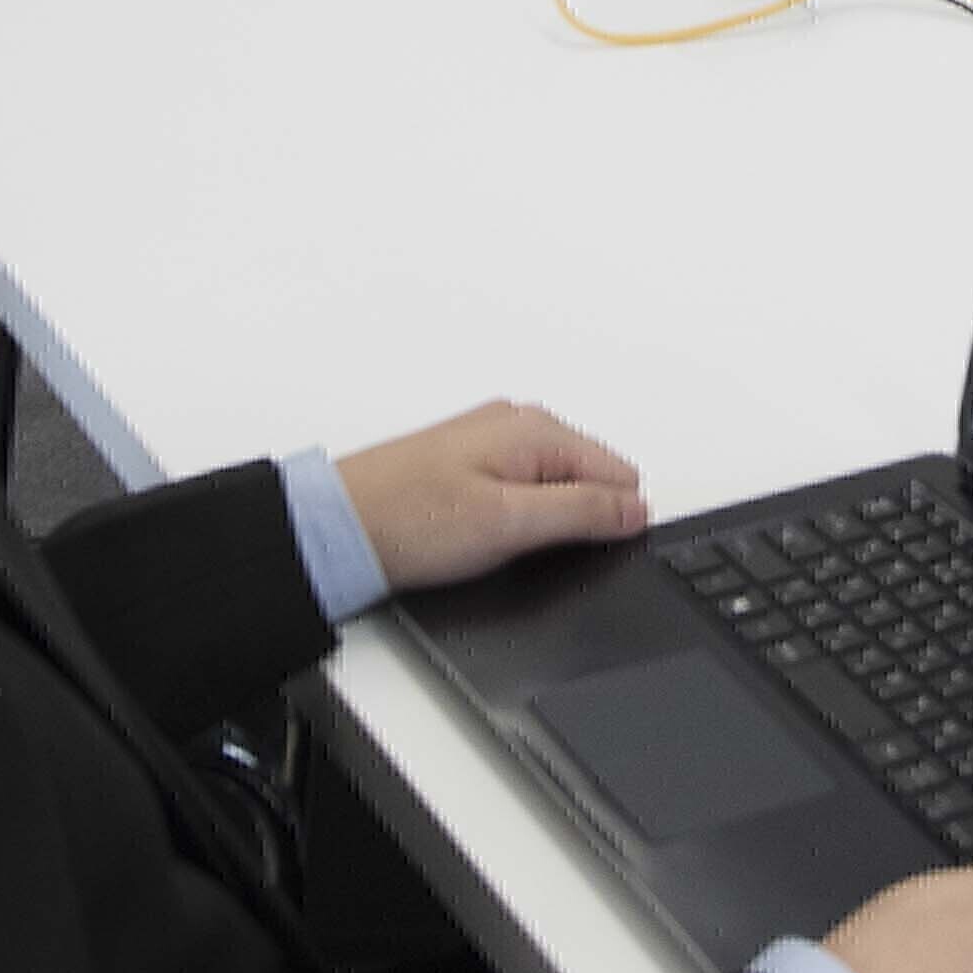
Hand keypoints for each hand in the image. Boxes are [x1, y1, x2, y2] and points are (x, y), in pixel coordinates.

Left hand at [333, 401, 648, 595]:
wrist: (335, 527)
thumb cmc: (408, 520)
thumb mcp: (509, 525)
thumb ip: (582, 512)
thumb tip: (637, 509)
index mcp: (536, 429)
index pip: (621, 477)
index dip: (607, 524)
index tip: (566, 548)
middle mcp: (518, 424)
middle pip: (592, 482)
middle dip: (573, 522)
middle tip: (522, 547)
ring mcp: (493, 442)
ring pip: (558, 489)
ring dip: (541, 522)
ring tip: (491, 542)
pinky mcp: (471, 464)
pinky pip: (525, 492)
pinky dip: (513, 518)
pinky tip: (475, 535)